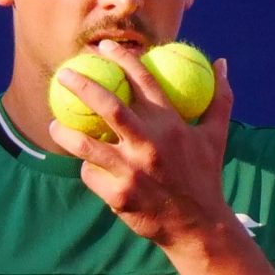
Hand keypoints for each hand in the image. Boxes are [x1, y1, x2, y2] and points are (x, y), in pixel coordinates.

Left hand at [47, 40, 240, 254]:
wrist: (197, 227)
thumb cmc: (204, 176)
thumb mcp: (216, 135)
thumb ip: (219, 97)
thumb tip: (221, 62)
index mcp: (171, 124)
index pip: (143, 81)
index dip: (122, 58)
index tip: (103, 47)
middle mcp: (149, 144)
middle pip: (108, 105)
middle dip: (82, 85)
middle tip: (63, 74)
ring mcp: (132, 171)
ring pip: (86, 145)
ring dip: (64, 132)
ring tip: (53, 123)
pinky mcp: (119, 195)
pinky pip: (91, 175)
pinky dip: (87, 169)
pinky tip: (84, 166)